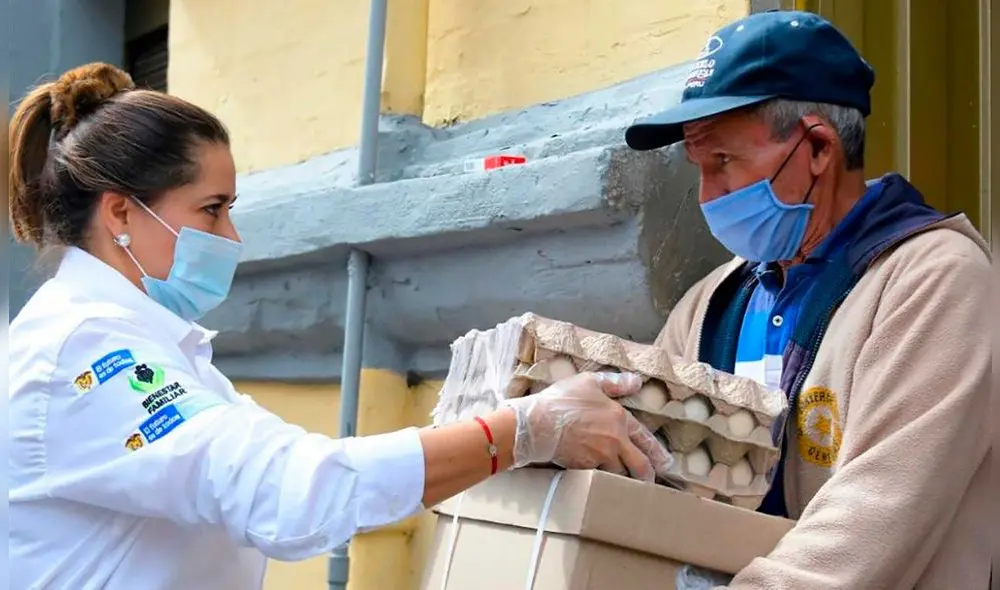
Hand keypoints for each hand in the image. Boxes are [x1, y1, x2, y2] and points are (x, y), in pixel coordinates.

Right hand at [503, 372, 673, 481]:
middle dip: (648, 476)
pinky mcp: (586, 468)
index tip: (666, 463)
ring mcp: (601, 457)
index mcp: (619, 419)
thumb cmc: (561, 400)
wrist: (538, 423)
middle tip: (652, 482)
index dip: (657, 452)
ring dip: (625, 479)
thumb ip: (615, 383)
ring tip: (628, 485)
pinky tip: (605, 484)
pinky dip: (604, 481)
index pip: (645, 438)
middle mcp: (615, 441)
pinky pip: (601, 478)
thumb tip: (637, 381)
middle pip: (640, 465)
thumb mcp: (589, 382)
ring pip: (621, 474)